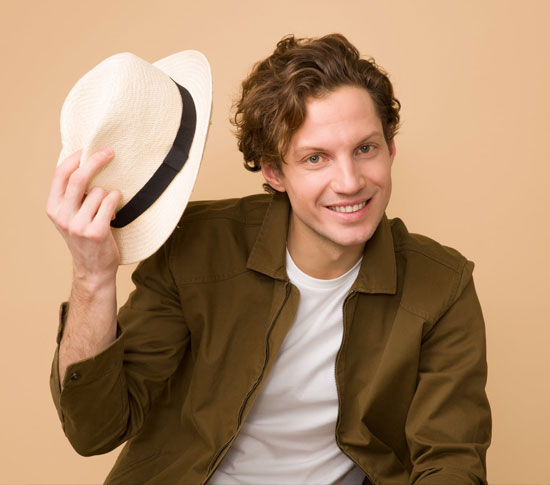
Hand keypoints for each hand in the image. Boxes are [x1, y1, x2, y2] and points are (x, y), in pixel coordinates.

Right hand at [46, 148, 121, 285]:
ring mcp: (78, 225)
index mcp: (53, 208)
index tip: (88, 148)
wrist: (93, 269)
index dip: (75, 158)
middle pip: (79, 178)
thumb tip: (86, 162)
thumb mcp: (71, 216)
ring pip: (99, 191)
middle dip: (96, 160)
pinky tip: (115, 213)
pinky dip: (116, 201)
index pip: (60, 174)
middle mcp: (63, 216)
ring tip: (108, 210)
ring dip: (109, 195)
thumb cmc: (86, 238)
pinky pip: (110, 202)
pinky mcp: (96, 231)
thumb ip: (73, 196)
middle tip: (110, 152)